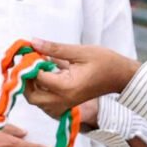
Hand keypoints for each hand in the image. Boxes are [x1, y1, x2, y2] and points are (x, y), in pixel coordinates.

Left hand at [23, 40, 137, 119]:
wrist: (121, 76)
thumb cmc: (105, 62)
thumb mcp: (79, 51)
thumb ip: (54, 48)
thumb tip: (33, 42)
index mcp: (67, 87)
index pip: (37, 78)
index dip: (29, 64)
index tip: (27, 51)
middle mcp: (64, 99)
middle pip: (32, 97)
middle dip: (25, 80)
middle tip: (27, 62)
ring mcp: (65, 104)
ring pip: (37, 101)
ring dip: (31, 85)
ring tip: (35, 66)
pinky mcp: (67, 103)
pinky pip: (46, 101)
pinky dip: (40, 89)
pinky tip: (44, 72)